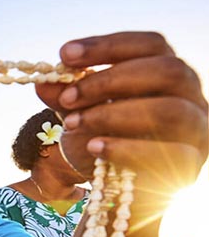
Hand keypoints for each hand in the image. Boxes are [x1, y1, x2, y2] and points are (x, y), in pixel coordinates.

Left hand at [35, 32, 207, 199]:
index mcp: (167, 72)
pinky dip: (127, 149)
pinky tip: (94, 148)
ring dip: (113, 114)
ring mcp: (197, 129)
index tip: (65, 54)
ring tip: (73, 124)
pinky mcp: (191, 165)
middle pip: (166, 70)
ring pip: (169, 110)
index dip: (108, 45)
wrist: (117, 192)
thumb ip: (65, 97)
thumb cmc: (103, 141)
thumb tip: (42, 82)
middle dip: (108, 81)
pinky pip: (170, 153)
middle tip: (67, 97)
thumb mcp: (79, 115)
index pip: (150, 44)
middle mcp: (191, 95)